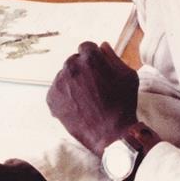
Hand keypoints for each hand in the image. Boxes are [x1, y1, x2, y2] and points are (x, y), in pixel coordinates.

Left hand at [46, 41, 139, 155]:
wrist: (111, 134)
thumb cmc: (123, 103)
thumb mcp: (127, 75)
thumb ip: (113, 57)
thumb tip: (102, 46)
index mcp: (90, 57)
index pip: (86, 48)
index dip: (93, 59)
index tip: (98, 70)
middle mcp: (71, 66)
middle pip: (74, 61)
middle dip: (83, 70)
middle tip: (93, 87)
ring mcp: (60, 82)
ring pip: (65, 76)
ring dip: (73, 83)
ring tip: (86, 99)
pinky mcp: (52, 98)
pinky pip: (57, 91)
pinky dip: (65, 96)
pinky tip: (78, 106)